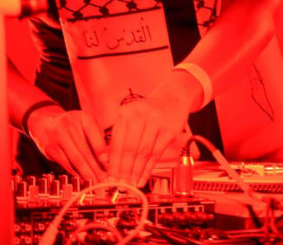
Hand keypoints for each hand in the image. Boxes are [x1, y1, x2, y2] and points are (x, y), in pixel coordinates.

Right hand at [27, 106, 108, 181]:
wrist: (45, 122)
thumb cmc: (72, 125)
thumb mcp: (85, 123)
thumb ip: (96, 136)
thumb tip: (107, 156)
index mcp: (83, 117)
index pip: (93, 133)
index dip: (100, 149)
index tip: (107, 162)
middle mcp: (70, 125)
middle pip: (85, 149)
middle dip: (96, 166)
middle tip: (104, 177)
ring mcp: (59, 137)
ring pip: (76, 158)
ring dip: (87, 172)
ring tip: (95, 180)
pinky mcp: (51, 149)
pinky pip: (66, 163)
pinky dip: (75, 172)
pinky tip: (82, 178)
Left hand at [107, 70, 199, 186]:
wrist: (173, 98)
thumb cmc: (148, 112)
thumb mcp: (131, 117)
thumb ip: (122, 137)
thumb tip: (111, 167)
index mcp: (126, 113)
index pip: (117, 143)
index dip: (113, 164)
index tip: (109, 179)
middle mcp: (140, 115)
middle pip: (130, 149)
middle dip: (124, 171)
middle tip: (119, 186)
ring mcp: (157, 122)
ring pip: (143, 152)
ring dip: (136, 172)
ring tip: (130, 185)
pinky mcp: (169, 130)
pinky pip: (156, 153)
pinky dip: (148, 169)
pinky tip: (142, 179)